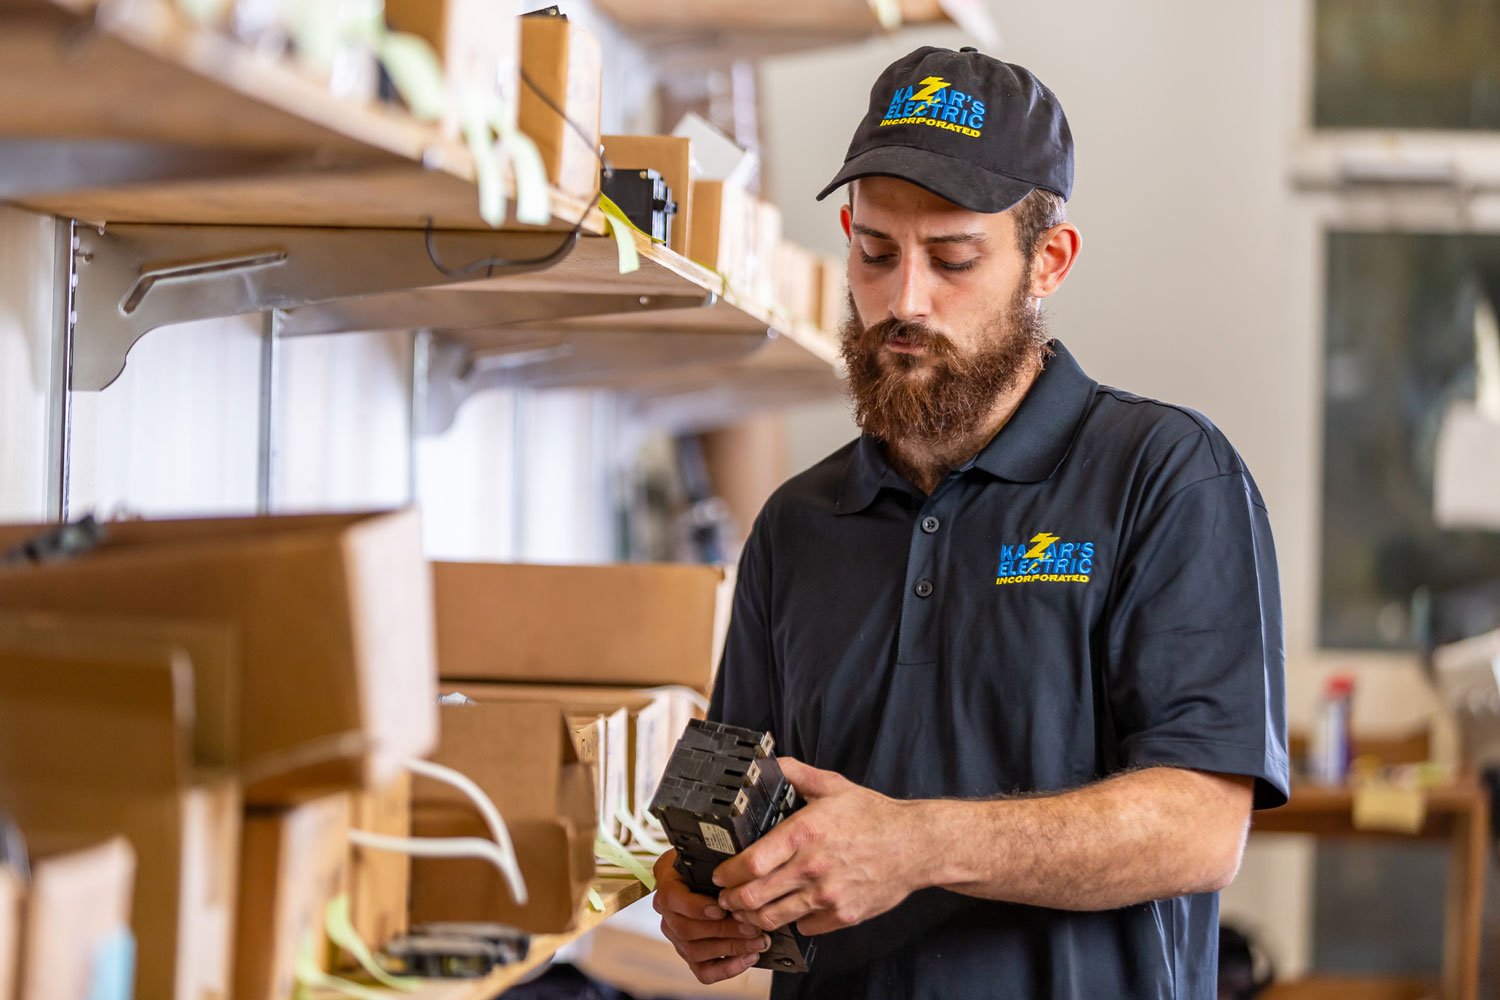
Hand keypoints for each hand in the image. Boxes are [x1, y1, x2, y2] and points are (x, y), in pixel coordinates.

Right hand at [652, 848, 773, 983]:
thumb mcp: (711, 849)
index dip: (696, 907)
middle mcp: (667, 910)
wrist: (708, 871)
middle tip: (753, 928)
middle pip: (686, 929)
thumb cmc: (713, 858)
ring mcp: (676, 935)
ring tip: (758, 942)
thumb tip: (741, 864)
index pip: (672, 898)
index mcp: (667, 880)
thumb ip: (718, 856)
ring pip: (695, 951)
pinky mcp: (689, 953)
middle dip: (724, 931)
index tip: (721, 908)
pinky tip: (747, 958)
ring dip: (730, 949)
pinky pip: (702, 971)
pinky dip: (726, 968)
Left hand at [712, 758, 925, 936]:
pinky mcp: (841, 916)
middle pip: (753, 897)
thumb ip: (796, 774)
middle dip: (731, 900)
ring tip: (746, 909)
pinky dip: (792, 920)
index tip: (718, 874)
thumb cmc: (874, 816)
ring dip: (753, 916)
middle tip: (725, 897)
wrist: (916, 845)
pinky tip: (789, 909)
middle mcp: (811, 868)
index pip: (750, 864)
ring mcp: (826, 896)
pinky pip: (804, 926)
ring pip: (773, 918)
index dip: (726, 873)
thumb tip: (770, 762)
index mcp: (804, 834)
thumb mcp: (833, 786)